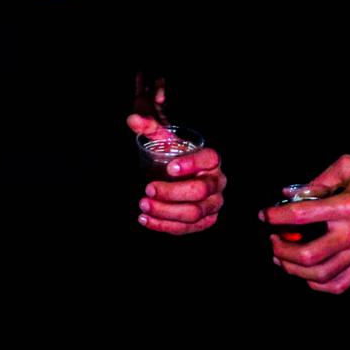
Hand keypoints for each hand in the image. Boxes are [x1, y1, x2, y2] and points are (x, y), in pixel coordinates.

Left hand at [127, 114, 226, 232]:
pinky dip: (164, 226)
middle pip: (200, 191)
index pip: (209, 159)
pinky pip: (187, 228)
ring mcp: (214, 204)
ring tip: (143, 205)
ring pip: (194, 213)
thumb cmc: (174, 156)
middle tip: (148, 189)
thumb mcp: (164, 140)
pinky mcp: (205, 221)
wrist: (181, 178)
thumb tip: (132, 120)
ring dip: (166, 211)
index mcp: (211, 160)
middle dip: (172, 192)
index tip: (170, 167)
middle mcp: (217, 182)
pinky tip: (146, 219)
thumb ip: (149, 127)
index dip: (191, 164)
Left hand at [263, 155, 349, 294]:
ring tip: (282, 258)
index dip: (275, 217)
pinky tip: (306, 274)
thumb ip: (316, 181)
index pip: (301, 216)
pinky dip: (316, 284)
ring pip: (318, 275)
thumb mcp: (348, 166)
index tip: (265, 215)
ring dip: (293, 269)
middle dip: (280, 250)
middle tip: (273, 240)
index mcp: (347, 205)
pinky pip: (337, 285)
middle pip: (306, 254)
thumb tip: (287, 195)